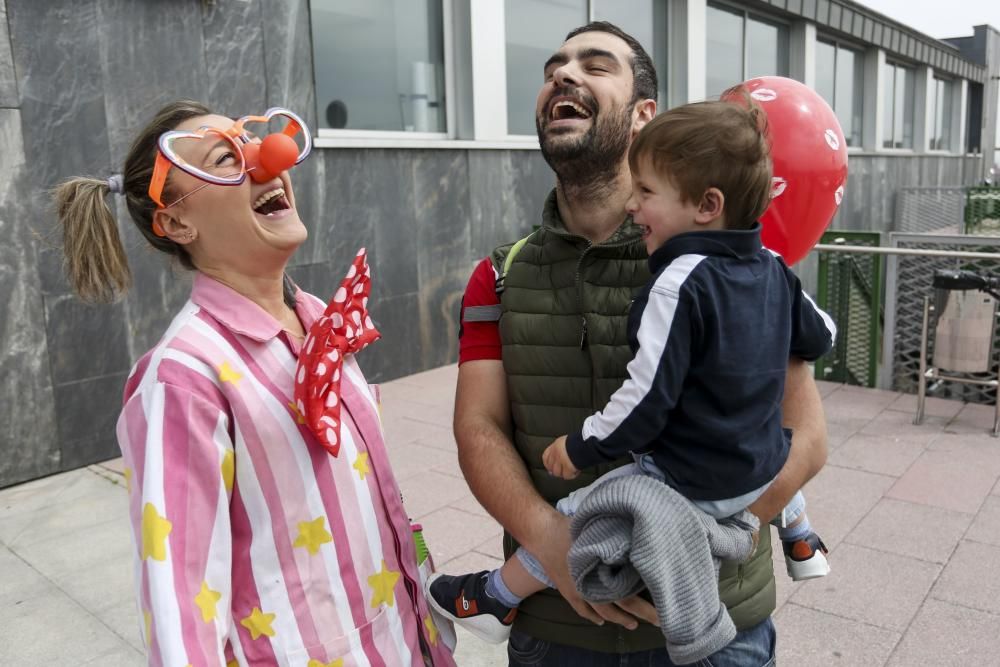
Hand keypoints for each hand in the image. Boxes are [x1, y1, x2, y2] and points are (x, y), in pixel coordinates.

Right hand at [531, 512, 654, 629]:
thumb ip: (617, 537)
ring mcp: (578, 591)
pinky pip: (582, 610)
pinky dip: (592, 617)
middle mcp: (592, 585)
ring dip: (619, 618)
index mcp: (602, 569)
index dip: (645, 601)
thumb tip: (639, 539)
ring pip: (603, 611)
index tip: (661, 603)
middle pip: (621, 603)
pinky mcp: (567, 592)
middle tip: (657, 620)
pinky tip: (601, 621)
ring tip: (633, 624)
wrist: (542, 533)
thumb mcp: (597, 528)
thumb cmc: (570, 527)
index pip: (629, 590)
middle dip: (641, 613)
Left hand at [542, 436, 578, 479]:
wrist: (586, 443)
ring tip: (572, 470)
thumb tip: (558, 459)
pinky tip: (576, 471)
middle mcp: (556, 454)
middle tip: (563, 470)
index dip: (548, 464)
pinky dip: (572, 475)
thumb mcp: (567, 442)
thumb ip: (562, 449)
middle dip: (556, 470)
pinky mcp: (567, 468)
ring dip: (564, 473)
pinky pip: (567, 476)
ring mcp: (561, 461)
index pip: (545, 457)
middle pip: (551, 467)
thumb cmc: (579, 441)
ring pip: (557, 473)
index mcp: (556, 446)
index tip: (550, 467)